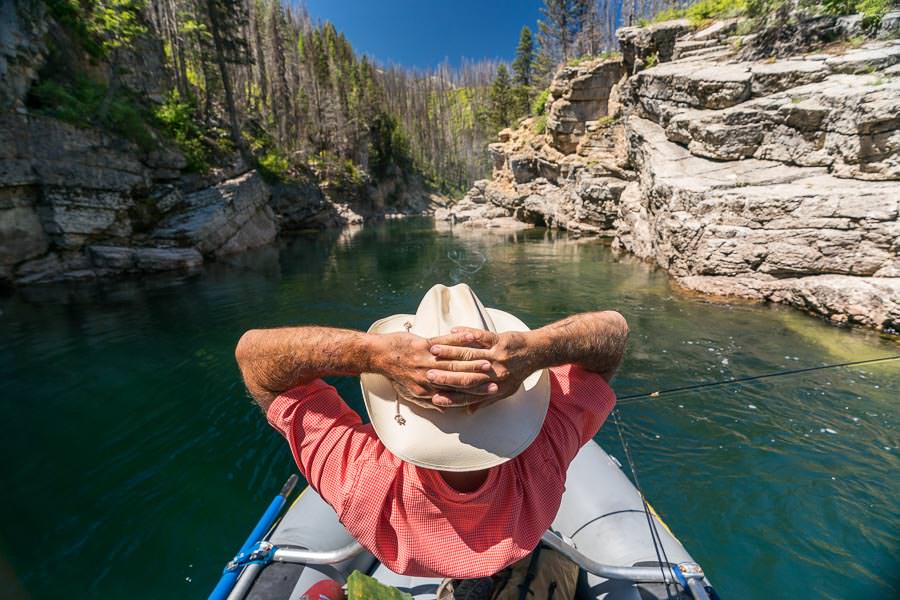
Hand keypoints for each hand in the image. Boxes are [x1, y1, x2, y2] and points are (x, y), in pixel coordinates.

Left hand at [371, 332, 497, 408]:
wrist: (379, 356)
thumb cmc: (396, 375)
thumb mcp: (410, 393)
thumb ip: (428, 402)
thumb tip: (444, 409)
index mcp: (427, 391)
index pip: (456, 393)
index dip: (475, 392)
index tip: (492, 390)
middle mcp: (428, 378)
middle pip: (459, 378)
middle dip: (479, 377)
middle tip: (496, 376)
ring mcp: (426, 360)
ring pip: (454, 361)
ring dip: (473, 360)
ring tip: (489, 358)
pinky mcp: (422, 345)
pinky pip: (444, 341)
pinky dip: (459, 339)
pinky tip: (471, 337)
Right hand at [427, 327, 536, 411]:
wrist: (536, 353)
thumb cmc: (518, 373)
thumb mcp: (504, 391)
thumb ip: (484, 401)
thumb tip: (467, 412)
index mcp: (495, 388)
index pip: (469, 395)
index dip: (451, 397)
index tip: (434, 397)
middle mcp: (496, 374)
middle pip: (466, 376)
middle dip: (445, 375)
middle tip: (427, 374)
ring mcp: (498, 356)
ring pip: (470, 355)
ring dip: (450, 352)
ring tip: (433, 350)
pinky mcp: (501, 340)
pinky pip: (481, 336)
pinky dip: (466, 333)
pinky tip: (453, 331)